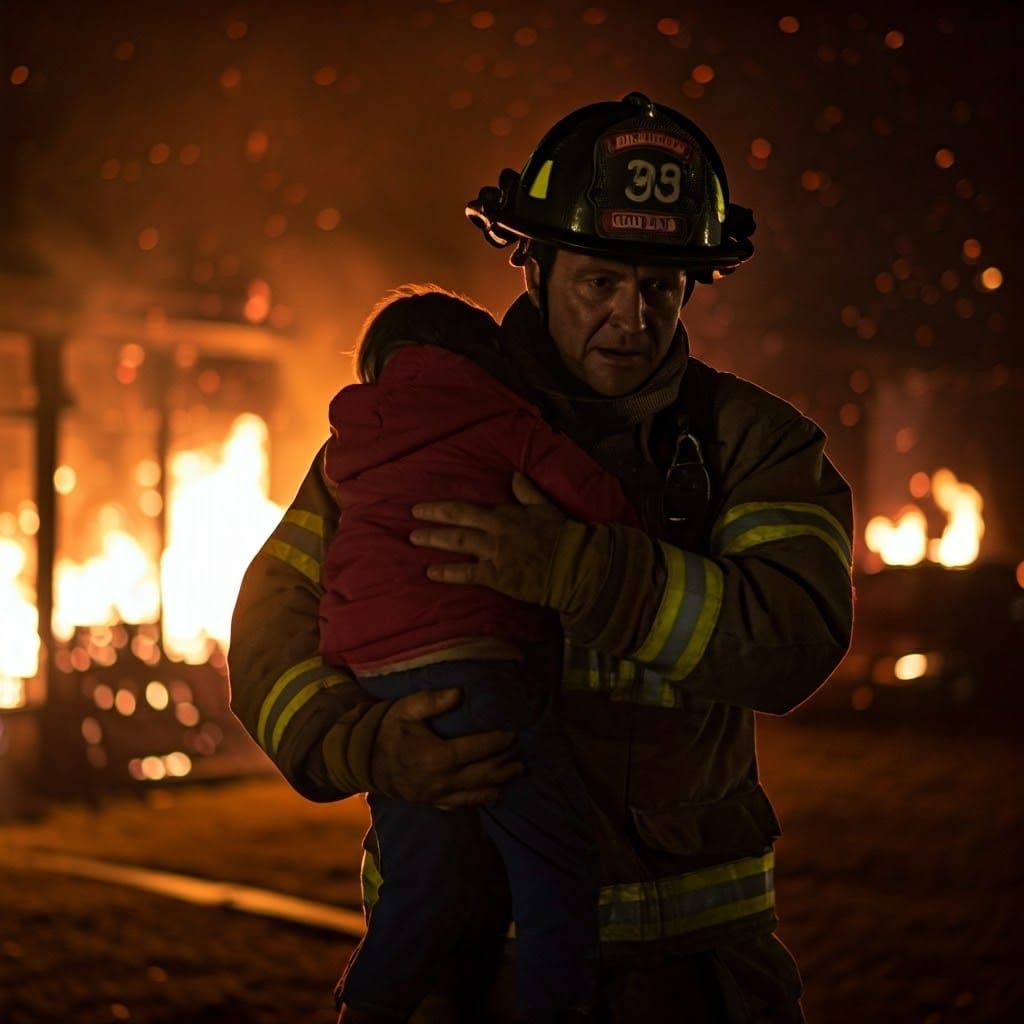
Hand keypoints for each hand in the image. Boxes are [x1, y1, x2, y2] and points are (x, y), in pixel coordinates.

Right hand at [370, 687, 522, 808]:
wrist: (360, 761)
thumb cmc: (385, 730)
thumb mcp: (405, 709)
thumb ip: (432, 701)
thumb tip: (459, 693)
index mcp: (436, 756)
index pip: (475, 749)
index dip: (495, 742)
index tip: (512, 734)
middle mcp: (440, 779)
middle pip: (481, 775)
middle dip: (503, 766)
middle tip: (521, 760)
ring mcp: (435, 794)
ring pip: (473, 793)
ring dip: (497, 785)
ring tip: (515, 776)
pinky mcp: (430, 801)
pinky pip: (459, 804)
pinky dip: (477, 800)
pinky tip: (491, 796)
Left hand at [409, 472, 565, 604]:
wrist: (573, 566)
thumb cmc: (561, 536)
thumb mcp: (545, 507)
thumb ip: (527, 492)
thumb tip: (514, 475)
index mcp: (506, 514)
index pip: (470, 508)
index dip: (446, 508)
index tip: (427, 507)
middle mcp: (496, 531)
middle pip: (458, 519)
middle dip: (433, 516)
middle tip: (413, 514)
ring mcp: (495, 554)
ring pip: (459, 542)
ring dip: (434, 539)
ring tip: (414, 538)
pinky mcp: (497, 576)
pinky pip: (468, 574)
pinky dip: (448, 572)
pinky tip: (431, 572)